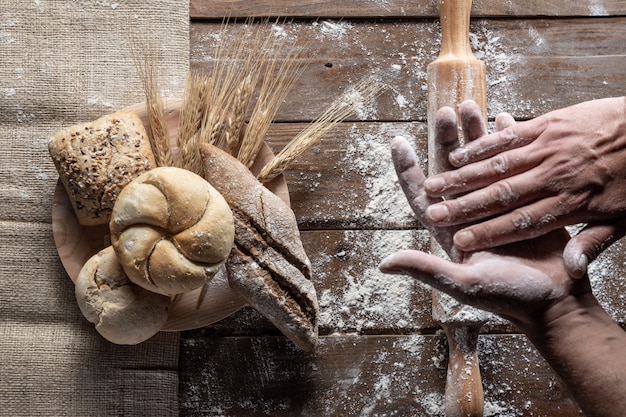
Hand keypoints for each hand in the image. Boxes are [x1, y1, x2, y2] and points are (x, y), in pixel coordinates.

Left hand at [379, 103, 585, 326]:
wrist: (555, 301)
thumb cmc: (509, 297)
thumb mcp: (464, 283)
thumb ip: (426, 269)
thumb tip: (384, 264)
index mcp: (449, 230)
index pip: (421, 195)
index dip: (408, 170)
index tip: (398, 142)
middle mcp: (468, 213)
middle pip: (450, 170)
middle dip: (445, 140)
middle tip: (444, 111)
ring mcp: (495, 204)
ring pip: (479, 162)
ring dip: (474, 135)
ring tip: (471, 106)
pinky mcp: (521, 199)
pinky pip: (510, 164)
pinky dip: (506, 144)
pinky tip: (504, 120)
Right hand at [422, 97, 625, 276]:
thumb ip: (594, 243)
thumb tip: (573, 268)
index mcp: (572, 204)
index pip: (521, 223)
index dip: (489, 233)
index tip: (462, 242)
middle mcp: (555, 177)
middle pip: (501, 196)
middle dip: (463, 206)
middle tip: (434, 213)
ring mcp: (550, 148)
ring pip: (498, 166)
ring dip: (463, 177)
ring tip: (434, 185)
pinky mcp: (549, 125)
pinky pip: (509, 137)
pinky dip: (481, 146)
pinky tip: (460, 154)